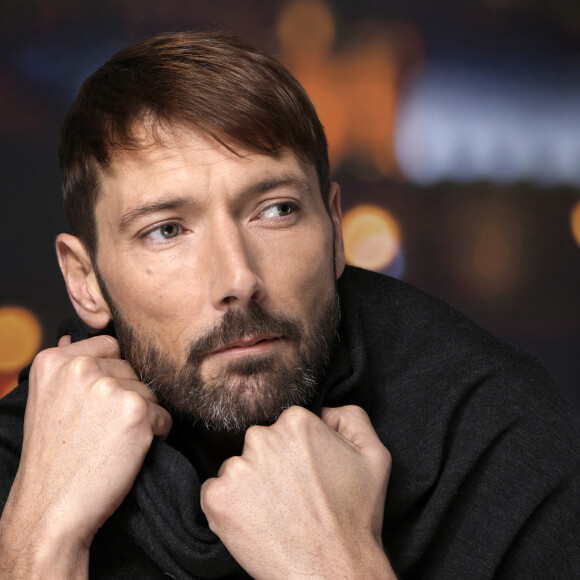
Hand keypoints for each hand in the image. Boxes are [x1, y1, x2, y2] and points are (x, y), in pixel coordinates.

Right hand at [0, 335, 171, 577]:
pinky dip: (156, 432)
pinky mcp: (136, 411)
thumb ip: (69, 367)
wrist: (51, 509)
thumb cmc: (53, 459)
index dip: (112, 375)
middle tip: (104, 428)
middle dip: (127, 395)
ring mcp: (109, 388)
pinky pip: (164, 415)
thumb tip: (81, 336)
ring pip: (149, 392)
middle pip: (131, 369)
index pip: (109, 346)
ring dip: (142, 414)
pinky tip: (129, 450)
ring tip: (114, 440)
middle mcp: (81, 368)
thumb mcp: (46, 400)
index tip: (100, 402)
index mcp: (54, 360)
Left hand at [200, 405, 395, 578]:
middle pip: (259, 444)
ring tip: (276, 513)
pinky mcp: (217, 498)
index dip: (297, 454)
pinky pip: (215, 491)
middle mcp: (262, 438)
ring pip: (237, 468)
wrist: (333, 572)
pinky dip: (229, 506)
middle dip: (272, 465)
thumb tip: (325, 410)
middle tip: (292, 496)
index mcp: (296, 422)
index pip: (285, 428)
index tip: (307, 476)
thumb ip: (350, 417)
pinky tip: (255, 522)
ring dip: (250, 486)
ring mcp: (237, 468)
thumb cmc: (355, 517)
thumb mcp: (374, 456)